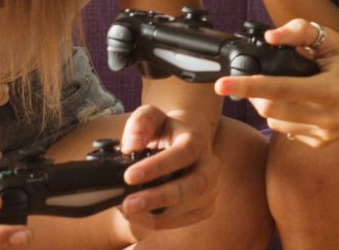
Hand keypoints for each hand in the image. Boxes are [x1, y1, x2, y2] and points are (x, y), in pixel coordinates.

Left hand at [114, 105, 216, 231]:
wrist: (185, 143)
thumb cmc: (165, 132)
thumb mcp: (151, 117)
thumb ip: (140, 123)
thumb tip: (131, 146)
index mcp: (197, 140)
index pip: (183, 153)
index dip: (158, 166)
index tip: (129, 176)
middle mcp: (210, 165)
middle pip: (193, 185)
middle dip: (160, 197)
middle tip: (128, 204)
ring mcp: (211, 188)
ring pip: (188, 207)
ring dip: (155, 213)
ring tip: (127, 210)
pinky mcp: (206, 207)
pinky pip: (183, 220)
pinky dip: (160, 222)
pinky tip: (140, 216)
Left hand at [216, 20, 338, 147]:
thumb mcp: (333, 40)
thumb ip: (301, 32)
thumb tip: (270, 36)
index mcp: (329, 89)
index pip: (279, 88)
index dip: (247, 86)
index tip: (221, 85)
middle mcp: (327, 116)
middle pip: (269, 109)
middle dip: (257, 94)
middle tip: (262, 80)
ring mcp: (325, 133)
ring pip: (275, 122)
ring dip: (271, 106)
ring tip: (290, 90)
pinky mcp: (322, 143)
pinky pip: (288, 131)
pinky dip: (287, 116)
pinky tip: (305, 105)